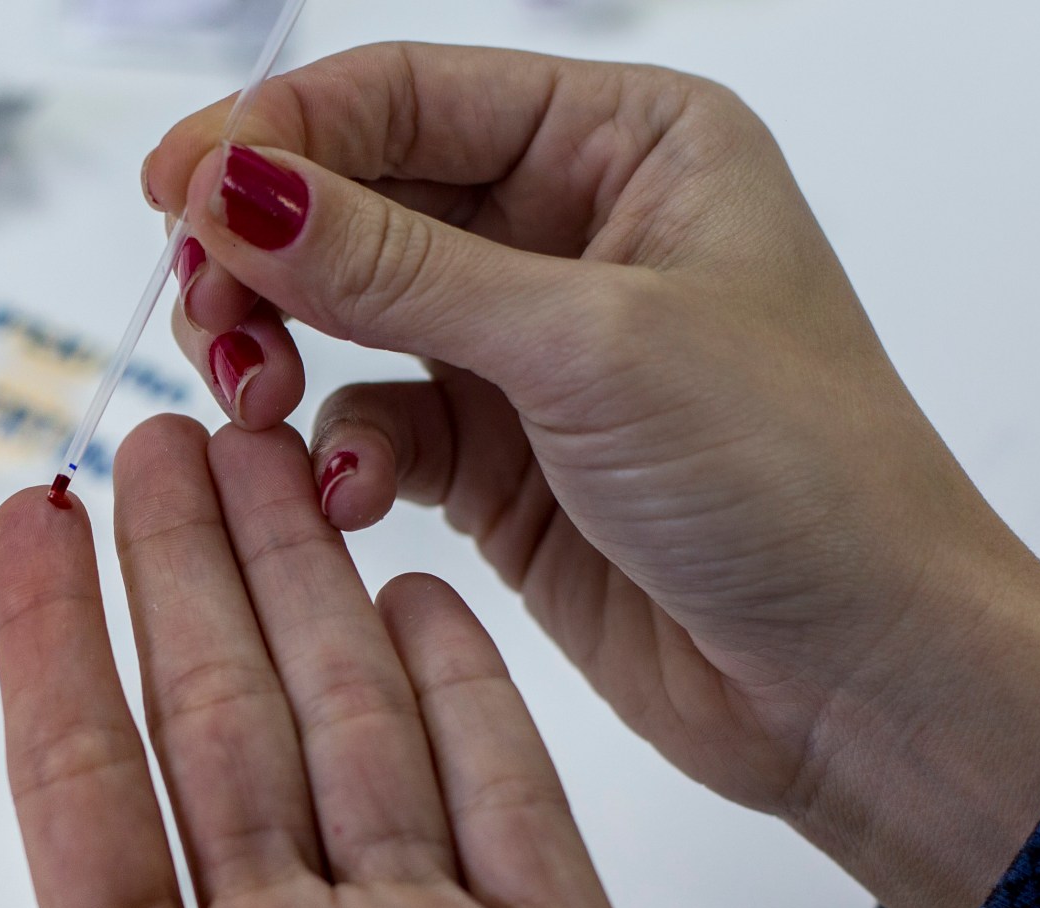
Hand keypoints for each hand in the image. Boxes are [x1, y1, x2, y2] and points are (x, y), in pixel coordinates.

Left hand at [0, 419, 766, 907]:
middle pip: (217, 722)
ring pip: (356, 728)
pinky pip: (514, 806)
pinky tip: (429, 599)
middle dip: (185, 575)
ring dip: (314, 593)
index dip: (49, 646)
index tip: (26, 520)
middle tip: (163, 427)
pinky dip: (476, 697)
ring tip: (282, 463)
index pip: (82, 785)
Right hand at [144, 44, 1039, 907]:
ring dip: (281, 352)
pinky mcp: (496, 460)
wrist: (864, 679)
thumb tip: (230, 183)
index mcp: (630, 143)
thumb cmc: (798, 480)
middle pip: (357, 198)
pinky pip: (368, 425)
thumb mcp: (584, 345)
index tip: (176, 189)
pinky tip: (352, 499)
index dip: (279, 132)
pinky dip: (338, 456)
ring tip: (252, 400)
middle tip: (207, 311)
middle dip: (267, 251)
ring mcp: (527, 348)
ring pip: (343, 314)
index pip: (410, 97)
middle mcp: (574, 228)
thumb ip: (391, 265)